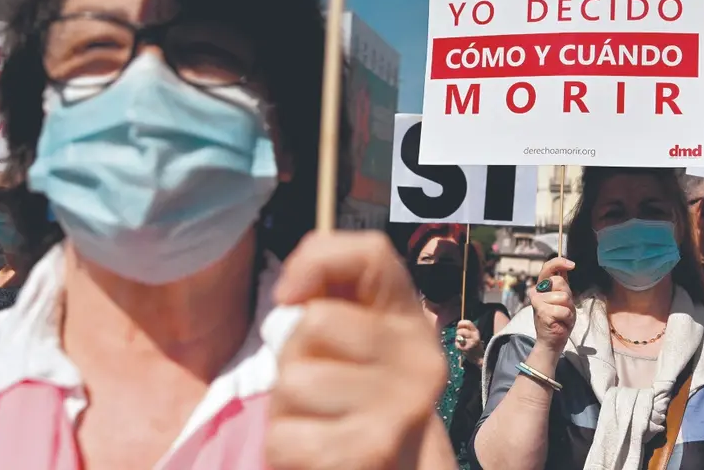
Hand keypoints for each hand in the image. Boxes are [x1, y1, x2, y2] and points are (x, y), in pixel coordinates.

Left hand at [267, 231, 449, 469]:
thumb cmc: (356, 397)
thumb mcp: (353, 339)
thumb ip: (328, 295)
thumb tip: (290, 296)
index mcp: (411, 321)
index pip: (372, 254)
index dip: (317, 260)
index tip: (293, 294)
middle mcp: (420, 360)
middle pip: (314, 321)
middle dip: (294, 354)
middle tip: (319, 384)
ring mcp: (400, 409)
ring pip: (293, 380)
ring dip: (286, 406)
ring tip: (319, 418)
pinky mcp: (369, 454)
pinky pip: (284, 436)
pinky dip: (285, 447)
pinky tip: (317, 448)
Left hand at [455, 320, 482, 364]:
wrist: (480, 359)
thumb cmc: (475, 346)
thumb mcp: (474, 335)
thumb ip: (468, 330)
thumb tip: (458, 325)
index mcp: (476, 331)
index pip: (468, 322)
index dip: (461, 323)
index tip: (459, 327)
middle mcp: (474, 336)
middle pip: (461, 330)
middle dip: (458, 333)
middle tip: (460, 337)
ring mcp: (470, 343)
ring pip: (458, 337)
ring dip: (457, 339)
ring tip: (462, 343)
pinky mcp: (466, 349)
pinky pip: (457, 344)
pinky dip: (457, 346)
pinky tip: (462, 348)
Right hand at [531, 257, 575, 353]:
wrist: (552, 341)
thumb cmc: (559, 320)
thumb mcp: (564, 299)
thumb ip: (563, 285)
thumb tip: (566, 266)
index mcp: (542, 287)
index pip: (547, 268)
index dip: (559, 262)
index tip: (572, 265)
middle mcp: (536, 292)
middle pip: (559, 281)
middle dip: (567, 295)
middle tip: (564, 308)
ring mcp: (537, 302)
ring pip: (564, 297)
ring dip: (568, 309)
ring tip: (562, 317)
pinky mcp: (542, 312)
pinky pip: (564, 310)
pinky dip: (567, 318)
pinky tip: (560, 323)